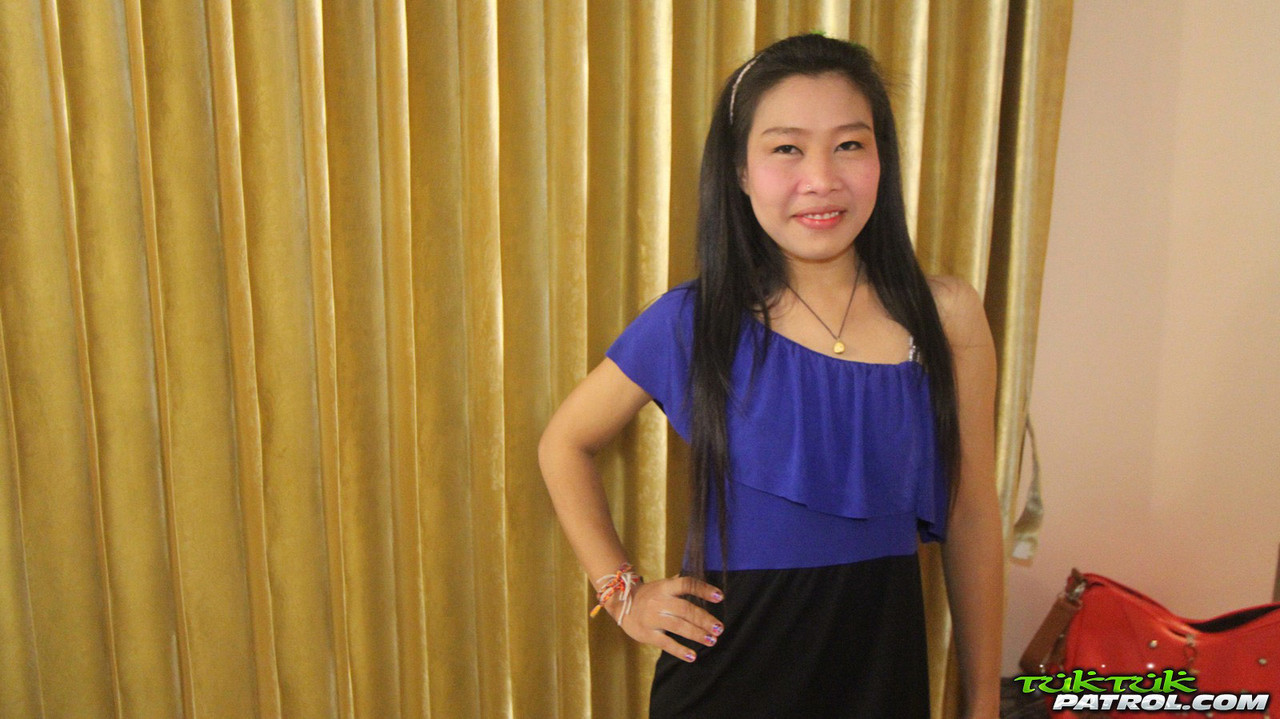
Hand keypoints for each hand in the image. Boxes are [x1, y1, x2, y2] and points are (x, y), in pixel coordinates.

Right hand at [605, 575, 724, 662]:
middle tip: (719, 628)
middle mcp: (659, 601)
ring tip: (712, 640)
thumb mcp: (662, 585)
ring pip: (678, 626)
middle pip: (685, 609)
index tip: (720, 597)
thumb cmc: (648, 596)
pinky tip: (692, 656)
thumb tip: (705, 585)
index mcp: (665, 587)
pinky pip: (665, 643)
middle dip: (704, 619)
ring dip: (697, 634)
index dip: (703, 589)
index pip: (686, 584)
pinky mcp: (647, 634)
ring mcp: (653, 618)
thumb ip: (680, 585)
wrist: (621, 605)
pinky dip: (679, 650)